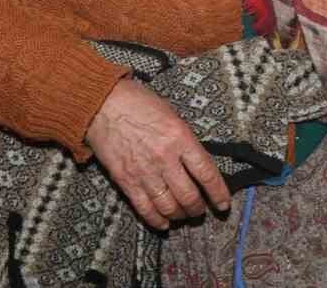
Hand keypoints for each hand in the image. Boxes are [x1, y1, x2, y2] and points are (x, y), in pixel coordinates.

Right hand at [85, 78, 231, 229]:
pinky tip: (164, 222)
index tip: (223, 204)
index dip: (218, 192)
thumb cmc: (139, 103)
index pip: (206, 173)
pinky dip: (156, 220)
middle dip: (198, 208)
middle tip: (201, 210)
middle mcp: (165, 158)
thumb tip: (197, 164)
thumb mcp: (172, 115)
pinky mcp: (126, 181)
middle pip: (189, 195)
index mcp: (180, 138)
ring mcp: (145, 172)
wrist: (103, 104)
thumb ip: (185, 141)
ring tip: (183, 215)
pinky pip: (145, 208)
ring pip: (169, 206)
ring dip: (180, 215)